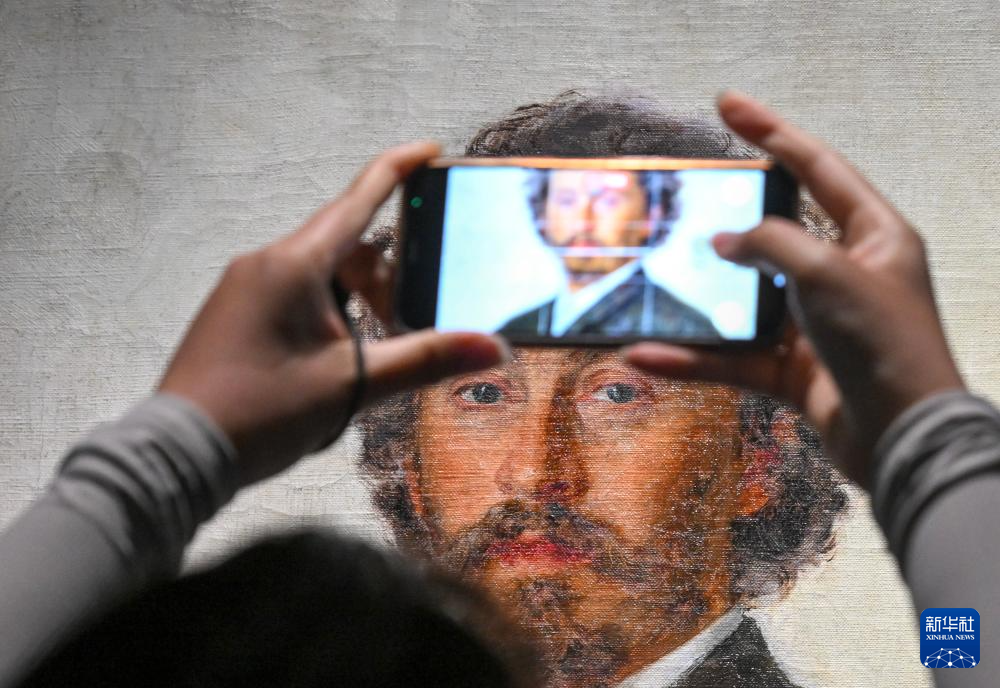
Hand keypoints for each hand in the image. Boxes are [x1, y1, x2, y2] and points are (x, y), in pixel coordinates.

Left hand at [159, 142, 508, 485]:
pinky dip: (328, 310)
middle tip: (415, 310)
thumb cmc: (260, 412)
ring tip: (379, 344)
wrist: (178, 452)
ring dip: (357, 298)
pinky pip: (293, 292)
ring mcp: (245, 287)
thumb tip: (489, 346)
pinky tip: (340, 354)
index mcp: (294, 264)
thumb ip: (423, 359)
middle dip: (386, 273)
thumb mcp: (351, 384)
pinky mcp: (235, 312)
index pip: (358, 200)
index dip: (399, 171)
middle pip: (344, 245)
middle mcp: (265, 263)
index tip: (430, 151)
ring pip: (319, 273)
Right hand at [624, 92, 964, 487]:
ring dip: (698, 298)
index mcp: (872, 235)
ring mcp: (814, 324)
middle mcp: (843, 274)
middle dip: (727, 215)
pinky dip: (692, 357)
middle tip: (682, 192)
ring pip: (744, 300)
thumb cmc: (883, 344)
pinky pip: (732, 357)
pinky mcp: (791, 369)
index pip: (816, 167)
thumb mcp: (828, 274)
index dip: (770, 132)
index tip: (727, 105)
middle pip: (775, 231)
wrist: (900, 439)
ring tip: (651, 275)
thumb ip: (772, 244)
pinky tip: (648, 354)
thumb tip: (722, 241)